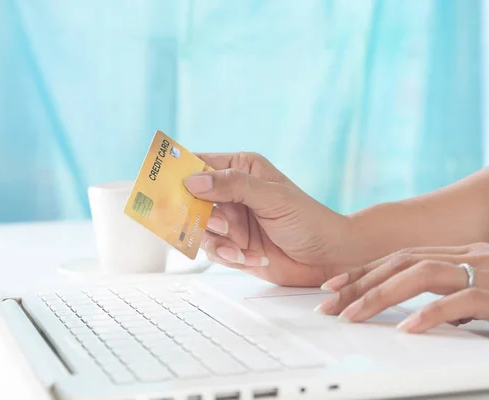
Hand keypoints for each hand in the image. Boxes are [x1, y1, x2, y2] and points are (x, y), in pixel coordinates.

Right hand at [183, 152, 350, 285]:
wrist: (328, 257)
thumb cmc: (308, 219)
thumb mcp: (272, 197)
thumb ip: (233, 185)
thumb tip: (192, 179)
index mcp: (241, 168)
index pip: (200, 163)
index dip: (178, 172)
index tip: (160, 183)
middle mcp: (232, 192)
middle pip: (191, 198)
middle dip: (198, 213)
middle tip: (219, 224)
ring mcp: (231, 220)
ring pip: (198, 227)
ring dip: (215, 239)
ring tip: (238, 245)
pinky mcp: (232, 245)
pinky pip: (212, 249)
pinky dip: (226, 255)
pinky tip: (248, 258)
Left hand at [315, 243, 488, 337]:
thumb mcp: (486, 297)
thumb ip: (456, 298)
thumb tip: (428, 314)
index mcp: (462, 253)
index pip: (401, 256)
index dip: (364, 269)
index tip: (335, 284)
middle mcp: (470, 255)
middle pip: (401, 262)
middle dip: (361, 282)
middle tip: (330, 302)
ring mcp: (486, 271)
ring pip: (420, 275)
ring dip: (380, 296)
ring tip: (353, 315)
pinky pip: (459, 302)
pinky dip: (430, 314)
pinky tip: (408, 328)